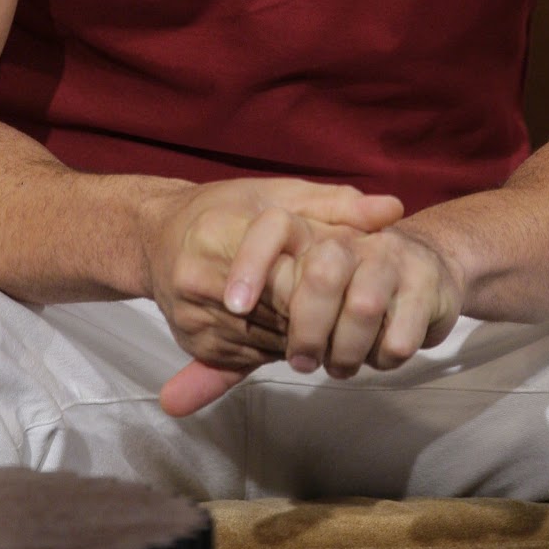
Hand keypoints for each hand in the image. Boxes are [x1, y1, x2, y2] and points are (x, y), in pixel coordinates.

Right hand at [139, 178, 403, 414]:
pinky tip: (303, 333)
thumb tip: (393, 209)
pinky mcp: (194, 344)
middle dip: (321, 308)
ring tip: (342, 322)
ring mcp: (192, 316)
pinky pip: (251, 355)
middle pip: (278, 306)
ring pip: (269, 337)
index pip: (280, 264)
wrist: (155, 236)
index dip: (321, 278)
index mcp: (218, 230)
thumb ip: (335, 203)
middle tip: (361, 306)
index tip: (349, 279)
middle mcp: (197, 276)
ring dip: (308, 334)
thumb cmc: (226, 208)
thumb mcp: (277, 193)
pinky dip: (283, 346)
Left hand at [234, 221, 462, 380]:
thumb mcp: (273, 326)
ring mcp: (389, 255)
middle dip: (308, 328)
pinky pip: (399, 334)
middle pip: (320, 269)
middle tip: (301, 359)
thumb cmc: (334, 300)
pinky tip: (380, 354)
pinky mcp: (425, 280)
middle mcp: (347, 238)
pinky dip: (383, 358)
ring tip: (341, 364)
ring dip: (347, 351)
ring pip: (362, 304)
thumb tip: (171, 404)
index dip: (251, 263)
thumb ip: (224, 361)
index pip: (273, 227)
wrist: (422, 269)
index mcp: (307, 234)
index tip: (235, 308)